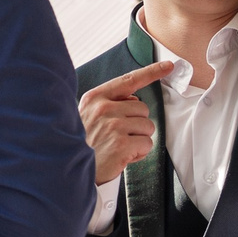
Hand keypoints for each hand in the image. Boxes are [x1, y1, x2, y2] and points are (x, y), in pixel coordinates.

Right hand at [80, 60, 175, 187]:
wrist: (69, 170)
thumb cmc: (83, 145)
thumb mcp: (88, 116)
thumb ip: (110, 104)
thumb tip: (135, 100)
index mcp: (95, 98)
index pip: (128, 80)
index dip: (151, 72)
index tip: (168, 65)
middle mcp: (103, 108)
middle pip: (143, 108)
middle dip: (137, 124)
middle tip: (118, 137)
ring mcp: (113, 125)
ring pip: (147, 126)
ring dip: (138, 139)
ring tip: (119, 147)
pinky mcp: (121, 143)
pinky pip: (147, 143)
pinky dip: (139, 153)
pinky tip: (123, 157)